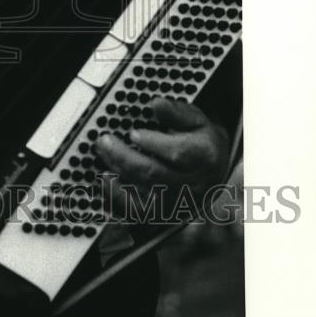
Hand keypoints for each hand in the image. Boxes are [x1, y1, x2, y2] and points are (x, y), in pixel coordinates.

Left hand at [95, 97, 229, 221]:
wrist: (213, 172)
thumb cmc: (200, 142)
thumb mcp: (196, 120)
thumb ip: (176, 112)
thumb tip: (155, 104)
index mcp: (203, 156)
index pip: (178, 153)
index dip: (153, 144)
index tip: (133, 133)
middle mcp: (191, 183)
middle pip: (154, 173)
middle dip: (125, 156)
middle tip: (105, 140)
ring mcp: (175, 200)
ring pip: (142, 188)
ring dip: (118, 169)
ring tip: (102, 150)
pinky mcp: (161, 212)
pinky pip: (135, 208)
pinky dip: (116, 194)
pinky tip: (105, 177)